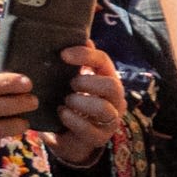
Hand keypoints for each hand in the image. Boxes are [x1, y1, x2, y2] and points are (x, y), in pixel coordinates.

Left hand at [38, 44, 124, 165]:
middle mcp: (114, 99)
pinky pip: (90, 129)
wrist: (66, 135)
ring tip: (66, 101)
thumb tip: (83, 39)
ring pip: (104, 109)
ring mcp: (110, 120)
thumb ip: (75, 62)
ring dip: (81, 103)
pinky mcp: (99, 138)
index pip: (103, 61)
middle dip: (88, 83)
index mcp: (106, 79)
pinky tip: (61, 113)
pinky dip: (72, 119)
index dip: (85, 55)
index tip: (63, 55)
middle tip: (70, 84)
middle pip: (112, 85)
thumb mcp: (68, 79)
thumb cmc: (68, 101)